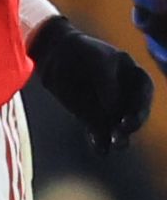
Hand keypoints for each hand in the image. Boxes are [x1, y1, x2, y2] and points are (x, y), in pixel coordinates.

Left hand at [30, 16, 153, 153]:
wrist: (55, 54)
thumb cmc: (81, 51)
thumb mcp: (96, 59)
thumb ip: (106, 81)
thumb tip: (114, 108)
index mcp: (134, 76)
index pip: (144, 93)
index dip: (140, 103)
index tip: (129, 111)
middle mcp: (127, 97)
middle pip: (135, 114)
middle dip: (132, 123)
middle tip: (124, 128)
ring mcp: (111, 110)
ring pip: (121, 129)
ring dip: (120, 138)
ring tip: (115, 143)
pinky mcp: (93, 120)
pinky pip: (100, 135)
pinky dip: (101, 143)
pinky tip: (100, 148)